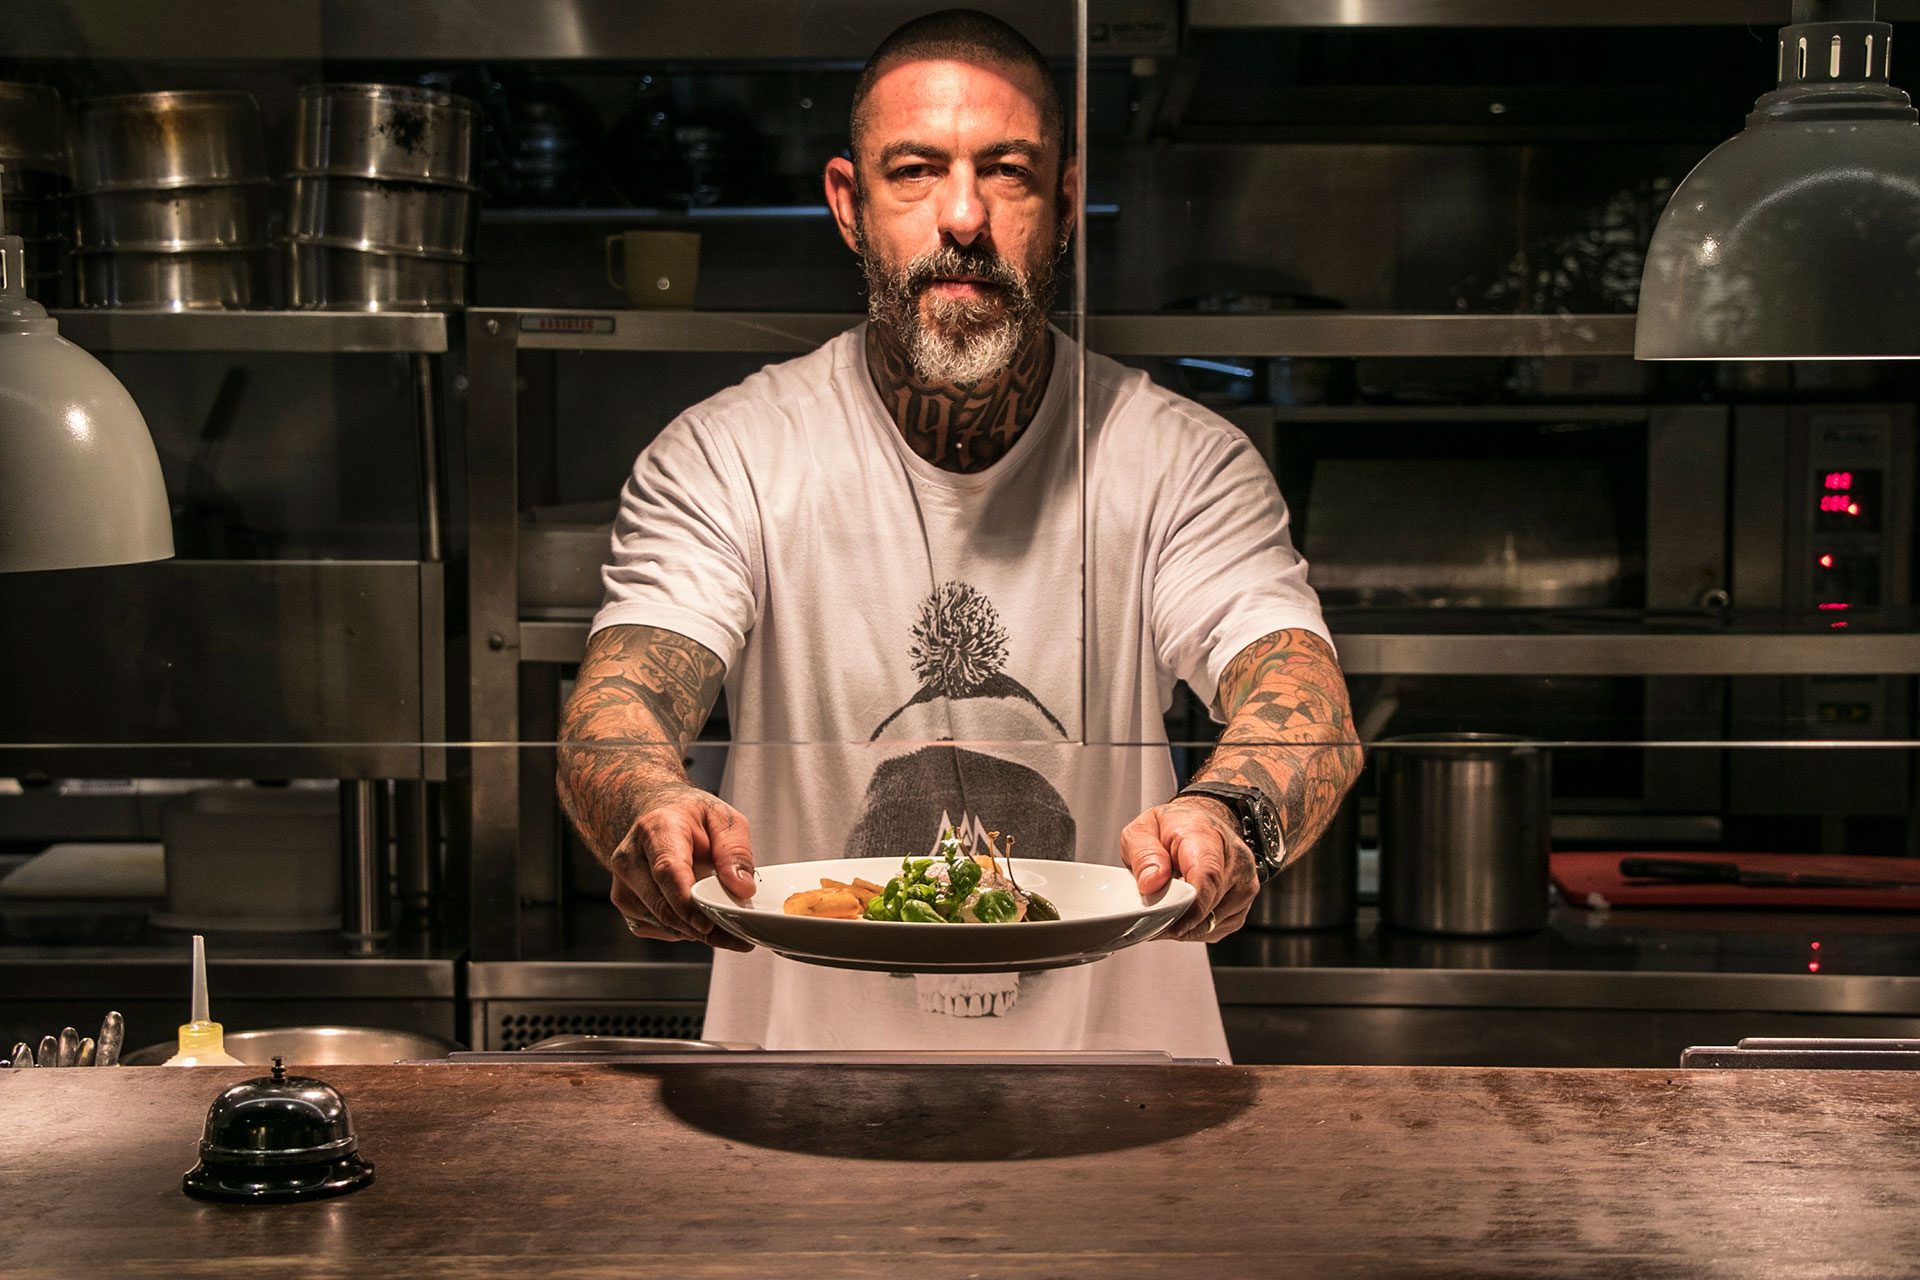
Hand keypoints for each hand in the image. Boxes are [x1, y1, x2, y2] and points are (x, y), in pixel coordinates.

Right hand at [607, 784, 756, 951]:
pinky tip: (695, 914)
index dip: (685, 902)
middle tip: (733, 935)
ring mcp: (623, 883)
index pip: (667, 871)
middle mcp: (631, 857)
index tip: (706, 924)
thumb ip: (735, 851)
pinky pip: (655, 927)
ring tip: (720, 921)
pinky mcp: (624, 903)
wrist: (657, 815)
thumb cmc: (690, 817)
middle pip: (661, 904)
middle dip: (697, 926)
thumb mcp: (723, 820)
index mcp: (656, 829)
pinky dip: (680, 929)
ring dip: (693, 930)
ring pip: (660, 921)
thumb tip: (741, 888)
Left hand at [1120, 797, 1258, 943]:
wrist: (1201, 822)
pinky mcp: (1243, 905)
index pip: (1208, 877)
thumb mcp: (1143, 830)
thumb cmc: (1174, 827)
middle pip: (1207, 906)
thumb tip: (1152, 884)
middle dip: (1175, 918)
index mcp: (1208, 837)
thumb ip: (1143, 855)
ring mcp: (1244, 884)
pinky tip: (1184, 911)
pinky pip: (1216, 930)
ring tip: (1169, 904)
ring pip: (1211, 924)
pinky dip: (1195, 927)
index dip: (1188, 906)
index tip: (1167, 921)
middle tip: (1150, 914)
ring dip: (1184, 925)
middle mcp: (1235, 860)